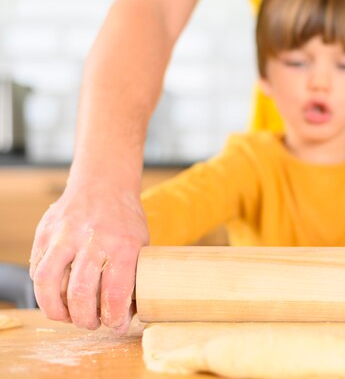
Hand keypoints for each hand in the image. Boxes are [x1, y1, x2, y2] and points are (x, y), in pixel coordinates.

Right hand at [29, 181, 147, 333]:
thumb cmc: (125, 220)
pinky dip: (45, 290)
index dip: (114, 317)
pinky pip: (37, 270)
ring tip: (69, 317)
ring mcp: (65, 235)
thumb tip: (127, 314)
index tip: (116, 326)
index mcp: (123, 244)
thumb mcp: (141, 244)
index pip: (114, 292)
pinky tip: (57, 296)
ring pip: (49, 283)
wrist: (103, 184)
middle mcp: (93, 239)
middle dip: (85, 319)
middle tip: (91, 323)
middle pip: (81, 292)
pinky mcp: (45, 233)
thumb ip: (134, 276)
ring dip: (58, 310)